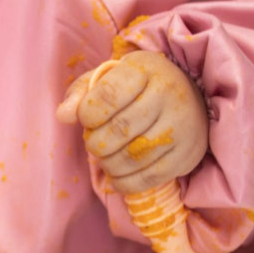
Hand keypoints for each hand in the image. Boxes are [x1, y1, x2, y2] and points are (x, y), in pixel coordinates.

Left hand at [57, 50, 208, 193]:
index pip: (108, 95)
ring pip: (134, 157)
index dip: (88, 113)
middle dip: (96, 143)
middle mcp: (169, 95)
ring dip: (109, 165)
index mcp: (145, 70)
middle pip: (120, 129)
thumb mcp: (109, 77)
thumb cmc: (139, 87)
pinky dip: (125, 183)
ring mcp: (182, 126)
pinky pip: (150, 177)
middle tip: (94, 143)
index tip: (87, 119)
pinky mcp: (187, 154)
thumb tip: (62, 116)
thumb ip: (81, 93)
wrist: (190, 98)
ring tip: (105, 159)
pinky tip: (118, 176)